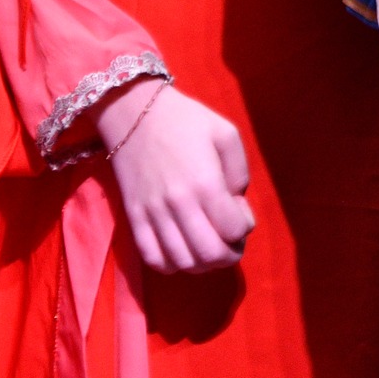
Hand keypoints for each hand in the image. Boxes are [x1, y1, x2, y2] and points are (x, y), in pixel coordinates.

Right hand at [98, 79, 254, 273]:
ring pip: (183, 263)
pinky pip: (153, 259)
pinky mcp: (134, 219)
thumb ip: (240, 171)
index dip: (245, 227)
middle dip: (229, 254)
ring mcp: (153, 215)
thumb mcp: (226, 133)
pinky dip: (173, 264)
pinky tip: (182, 250)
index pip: (234, 230)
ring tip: (208, 244)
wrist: (133, 113)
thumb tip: (236, 203)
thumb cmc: (185, 120)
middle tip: (230, 239)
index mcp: (205, 183)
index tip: (240, 212)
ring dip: (203, 263)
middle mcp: (179, 205)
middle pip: (210, 255)